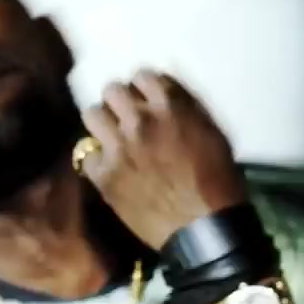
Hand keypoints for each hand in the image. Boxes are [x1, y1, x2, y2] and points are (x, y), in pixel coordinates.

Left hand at [79, 68, 247, 248]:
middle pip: (112, 90)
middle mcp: (140, 119)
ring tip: (110, 138)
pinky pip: (85, 152)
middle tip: (125, 118)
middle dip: (119, 102)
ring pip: (92, 114)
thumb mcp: (211, 133)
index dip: (142, 89)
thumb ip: (185, 110)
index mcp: (171, 106)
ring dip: (102, 123)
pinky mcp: (104, 174)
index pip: (143, 76)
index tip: (144, 100)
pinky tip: (106, 166)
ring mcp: (119, 146)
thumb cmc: (218, 181)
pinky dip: (95, 158)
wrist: (204, 228)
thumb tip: (165, 99)